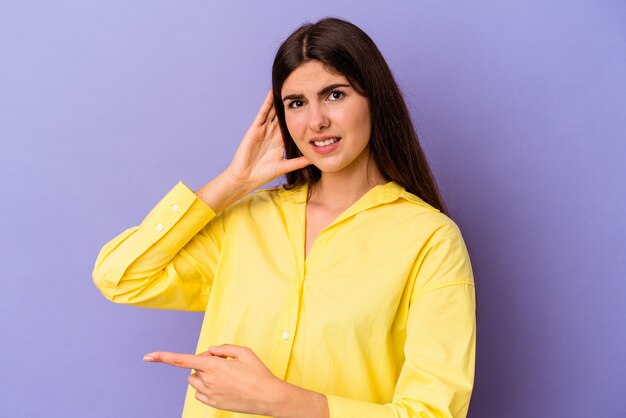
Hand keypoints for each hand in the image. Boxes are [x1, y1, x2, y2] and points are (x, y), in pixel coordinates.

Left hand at [143, 344, 283, 414]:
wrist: (268, 397)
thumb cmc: (258, 373)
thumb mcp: (244, 351)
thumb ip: (223, 348)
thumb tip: (210, 351)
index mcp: (213, 365)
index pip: (182, 359)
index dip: (163, 357)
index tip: (147, 356)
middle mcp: (208, 380)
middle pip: (193, 369)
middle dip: (203, 364)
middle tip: (222, 363)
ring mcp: (210, 394)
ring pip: (195, 382)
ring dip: (204, 376)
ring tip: (225, 376)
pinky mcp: (213, 404)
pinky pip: (200, 394)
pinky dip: (207, 388)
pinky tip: (224, 387)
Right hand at [225, 89, 311, 189]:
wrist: (246, 177)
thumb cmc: (262, 174)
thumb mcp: (284, 166)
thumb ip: (298, 162)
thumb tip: (313, 160)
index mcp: (280, 142)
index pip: (291, 125)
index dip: (299, 116)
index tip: (309, 106)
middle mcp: (272, 134)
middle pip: (282, 115)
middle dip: (290, 104)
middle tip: (301, 90)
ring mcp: (263, 130)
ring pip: (273, 111)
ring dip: (279, 100)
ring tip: (287, 87)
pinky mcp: (255, 128)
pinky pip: (263, 113)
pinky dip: (267, 102)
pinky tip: (272, 93)